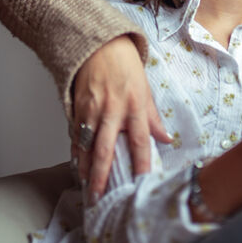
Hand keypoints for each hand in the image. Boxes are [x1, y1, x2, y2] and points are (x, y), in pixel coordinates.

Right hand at [71, 35, 170, 199]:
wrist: (99, 44)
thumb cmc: (126, 66)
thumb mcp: (145, 89)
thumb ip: (154, 117)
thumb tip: (166, 139)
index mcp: (134, 106)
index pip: (140, 141)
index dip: (141, 164)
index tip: (140, 183)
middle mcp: (112, 111)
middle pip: (105, 151)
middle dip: (100, 177)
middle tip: (98, 198)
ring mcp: (91, 110)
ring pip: (85, 146)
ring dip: (85, 169)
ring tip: (86, 188)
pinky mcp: (76, 107)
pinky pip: (75, 134)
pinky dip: (75, 151)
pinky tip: (76, 165)